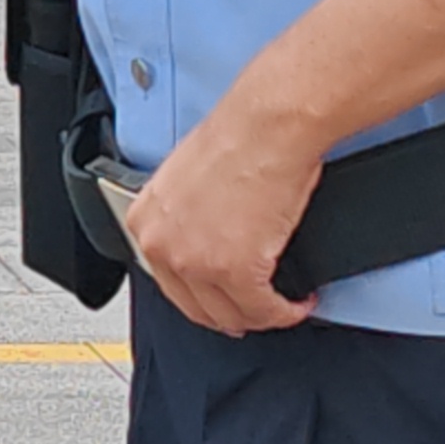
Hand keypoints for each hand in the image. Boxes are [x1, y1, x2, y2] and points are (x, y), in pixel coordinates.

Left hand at [124, 85, 322, 335]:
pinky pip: (264, 311)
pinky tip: (298, 302)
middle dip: (231, 314)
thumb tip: (205, 241)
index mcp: (146, 222)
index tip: (224, 295)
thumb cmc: (237, 139)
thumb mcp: (186, 182)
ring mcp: (196, 263)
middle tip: (255, 309)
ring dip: (261, 315)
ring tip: (281, 305)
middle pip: (198, 307)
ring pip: (231, 315)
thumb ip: (185, 220)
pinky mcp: (236, 272)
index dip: (203, 294)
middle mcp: (162, 246)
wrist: (266, 128)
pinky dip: (286, 312)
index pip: (169, 282)